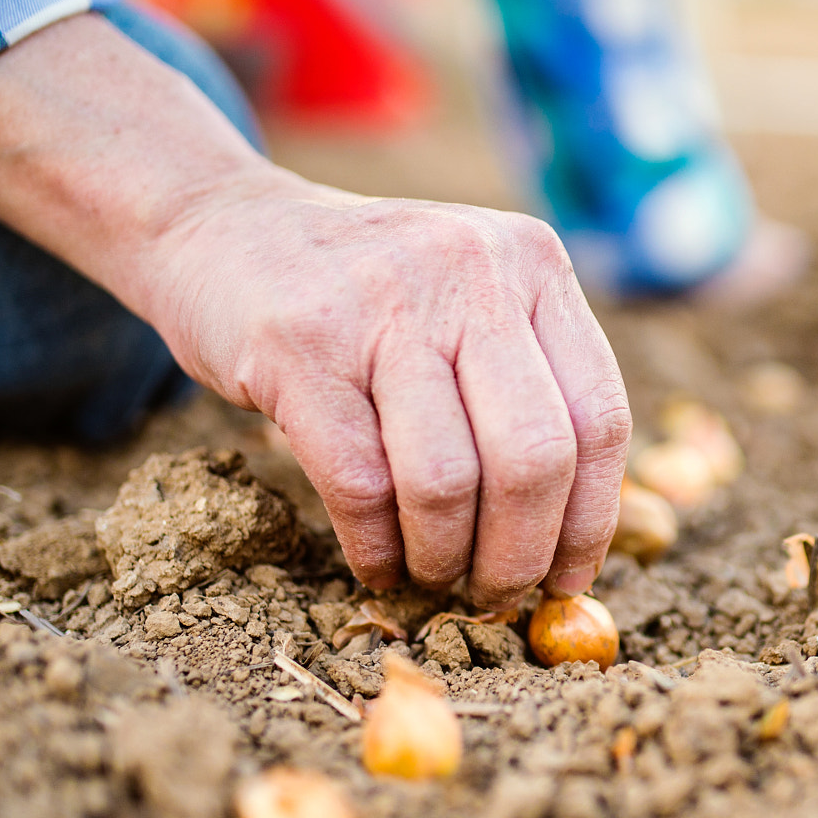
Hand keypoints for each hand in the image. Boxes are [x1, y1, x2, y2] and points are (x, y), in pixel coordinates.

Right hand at [150, 171, 629, 607]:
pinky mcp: (298, 347)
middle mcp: (469, 272)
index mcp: (532, 262)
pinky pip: (359, 484)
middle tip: (494, 595)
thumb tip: (575, 536)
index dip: (591, 519)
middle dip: (519, 555)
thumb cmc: (363, 295)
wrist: (219, 222)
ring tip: (430, 575)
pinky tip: (376, 564)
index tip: (568, 578)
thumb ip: (525, 381)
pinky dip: (375, 547)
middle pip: (534, 459)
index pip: (598, 417)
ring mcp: (381, 304)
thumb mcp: (465, 298)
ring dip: (443, 558)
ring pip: (447, 481)